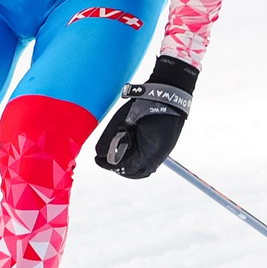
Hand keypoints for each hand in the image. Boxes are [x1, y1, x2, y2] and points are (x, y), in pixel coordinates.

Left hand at [95, 57, 195, 177]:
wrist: (169, 95)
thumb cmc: (145, 104)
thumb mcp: (123, 119)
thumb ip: (110, 138)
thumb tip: (99, 153)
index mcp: (148, 151)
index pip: (124, 166)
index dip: (108, 164)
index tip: (97, 159)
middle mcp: (157, 157)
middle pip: (133, 172)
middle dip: (117, 167)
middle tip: (105, 160)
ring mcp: (162, 154)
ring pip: (141, 170)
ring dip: (127, 166)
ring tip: (116, 156)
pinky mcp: (164, 150)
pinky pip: (148, 163)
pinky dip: (136, 161)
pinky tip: (129, 153)